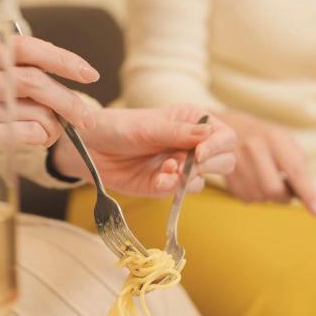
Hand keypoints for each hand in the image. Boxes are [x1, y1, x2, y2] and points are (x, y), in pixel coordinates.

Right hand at [0, 36, 97, 190]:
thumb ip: (21, 79)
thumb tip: (73, 80)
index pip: (25, 47)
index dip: (61, 58)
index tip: (90, 73)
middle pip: (34, 80)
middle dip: (69, 101)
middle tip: (87, 119)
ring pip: (33, 110)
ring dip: (54, 126)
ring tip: (50, 134)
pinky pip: (25, 132)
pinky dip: (41, 138)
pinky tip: (37, 141)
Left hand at [51, 104, 237, 196]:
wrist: (90, 149)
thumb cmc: (118, 127)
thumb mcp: (149, 127)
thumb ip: (178, 133)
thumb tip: (207, 135)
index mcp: (193, 122)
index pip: (225, 136)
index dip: (218, 146)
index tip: (200, 154)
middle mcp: (191, 145)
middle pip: (224, 161)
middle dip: (208, 166)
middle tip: (185, 164)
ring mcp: (181, 167)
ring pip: (203, 180)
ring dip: (187, 178)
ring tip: (164, 169)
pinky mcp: (166, 186)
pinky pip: (180, 193)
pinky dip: (171, 188)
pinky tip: (157, 179)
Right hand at [216, 110, 315, 215]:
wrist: (229, 128)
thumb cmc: (266, 139)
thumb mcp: (284, 141)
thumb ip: (297, 166)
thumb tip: (306, 196)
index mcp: (274, 137)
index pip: (295, 170)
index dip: (308, 193)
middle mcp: (254, 147)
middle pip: (273, 190)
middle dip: (283, 197)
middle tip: (286, 192)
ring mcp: (236, 160)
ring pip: (259, 197)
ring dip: (268, 197)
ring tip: (267, 181)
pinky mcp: (225, 173)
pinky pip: (246, 198)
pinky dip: (255, 196)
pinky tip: (253, 182)